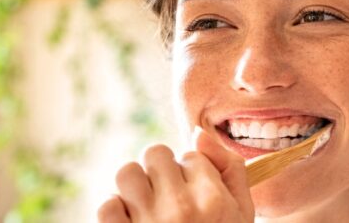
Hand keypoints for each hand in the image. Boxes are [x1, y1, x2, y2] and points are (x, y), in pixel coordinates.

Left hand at [98, 128, 253, 221]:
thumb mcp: (241, 214)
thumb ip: (230, 170)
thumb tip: (198, 132)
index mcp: (214, 200)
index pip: (191, 154)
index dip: (191, 171)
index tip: (194, 194)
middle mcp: (181, 207)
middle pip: (156, 153)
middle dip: (160, 170)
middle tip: (167, 194)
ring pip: (126, 172)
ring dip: (134, 186)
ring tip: (146, 204)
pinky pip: (106, 205)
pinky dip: (116, 212)